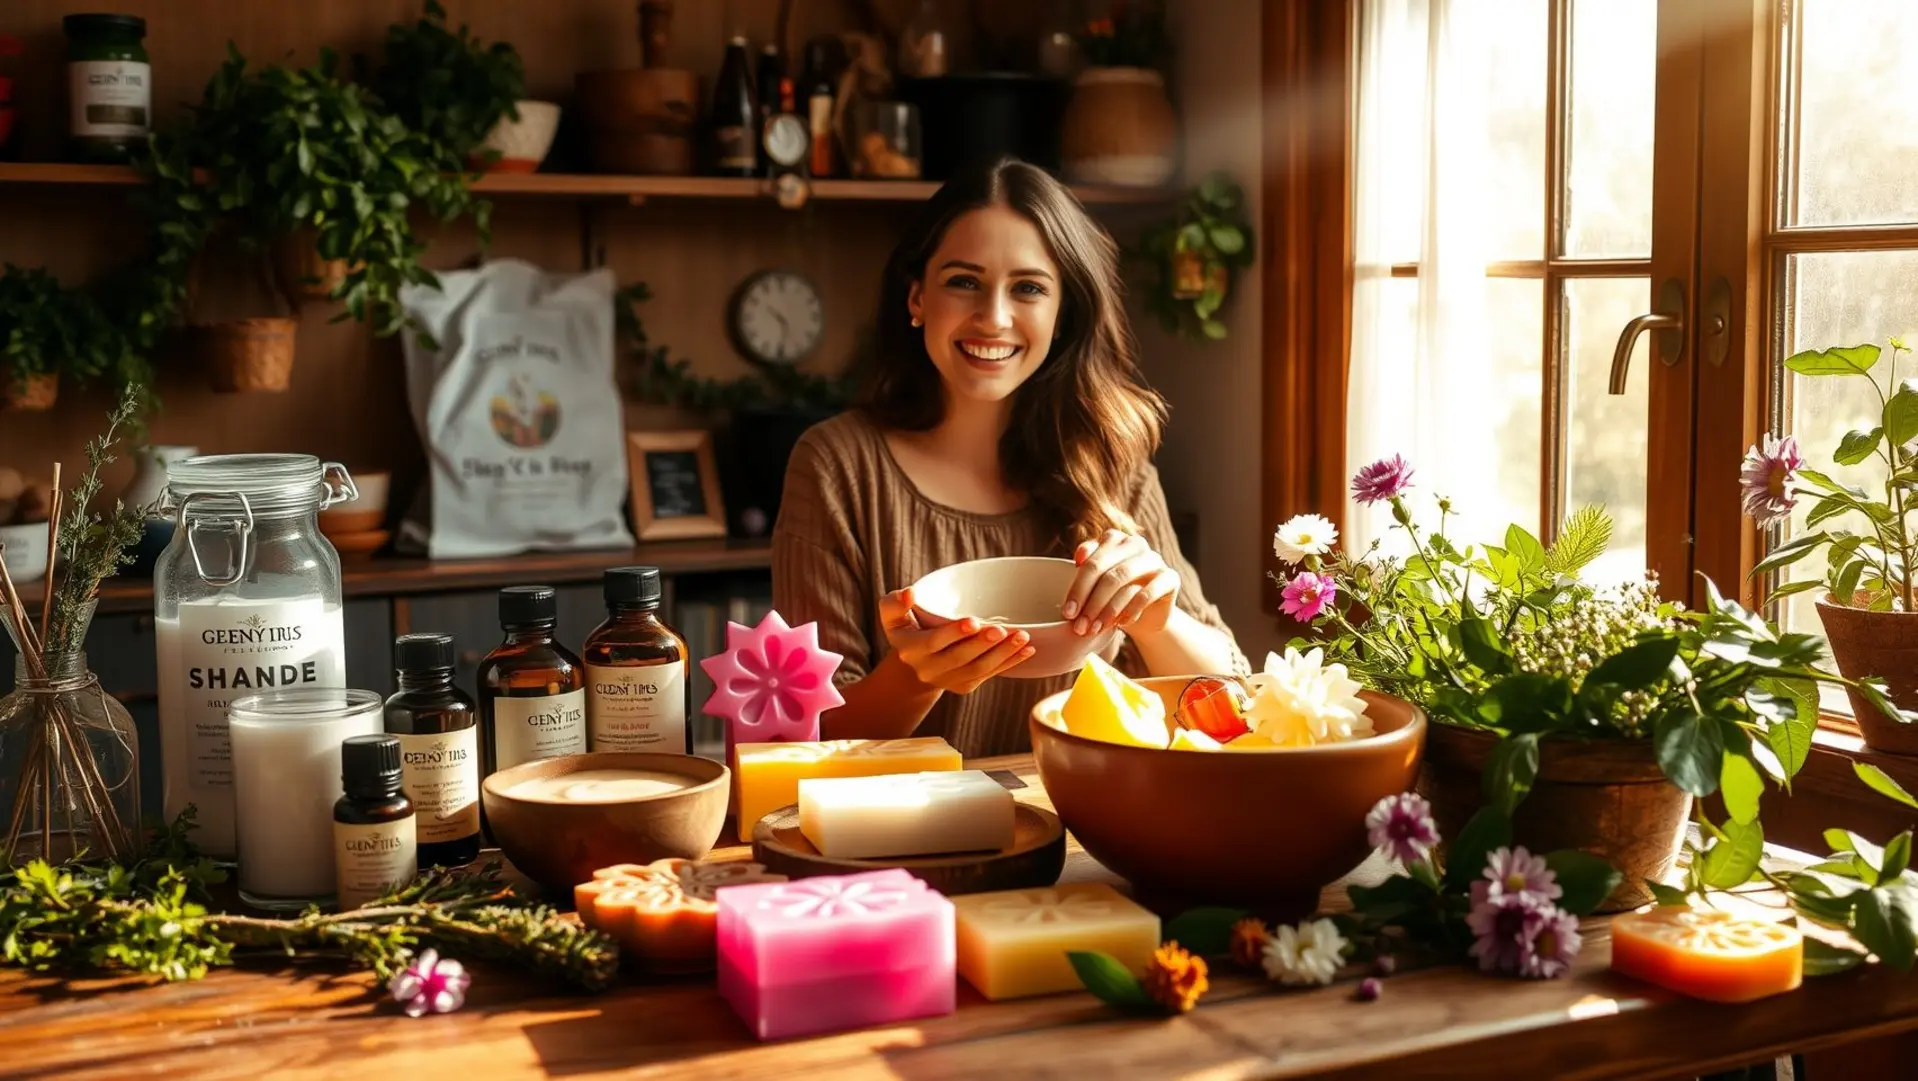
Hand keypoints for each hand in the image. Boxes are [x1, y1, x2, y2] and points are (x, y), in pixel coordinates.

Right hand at [878, 587, 1033, 693]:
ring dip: (1002, 655)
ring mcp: (947, 680)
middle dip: (982, 644)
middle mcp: (927, 669)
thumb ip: (895, 603)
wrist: (914, 662)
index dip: (953, 633)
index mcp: (910, 649)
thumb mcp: (892, 614)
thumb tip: (910, 593)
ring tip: (1022, 637)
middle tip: (1003, 630)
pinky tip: (1028, 650)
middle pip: (958, 658)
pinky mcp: (964, 686)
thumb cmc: (907, 627)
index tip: (973, 621)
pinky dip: (1010, 663)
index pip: (932, 643)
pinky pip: (989, 675)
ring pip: (978, 669)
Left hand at [1062, 529, 1179, 638]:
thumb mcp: (1096, 585)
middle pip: (1106, 571)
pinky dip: (1130, 610)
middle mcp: (1135, 544)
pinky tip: (1121, 624)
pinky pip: (1146, 593)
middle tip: (1078, 624)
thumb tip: (1078, 561)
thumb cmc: (1115, 596)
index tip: (1067, 613)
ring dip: (1107, 609)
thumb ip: (1086, 569)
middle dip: (1089, 601)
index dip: (1077, 588)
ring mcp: (1155, 559)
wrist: (1146, 616)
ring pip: (1123, 579)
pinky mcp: (1170, 577)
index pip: (1091, 561)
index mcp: (1114, 539)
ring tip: (1095, 629)